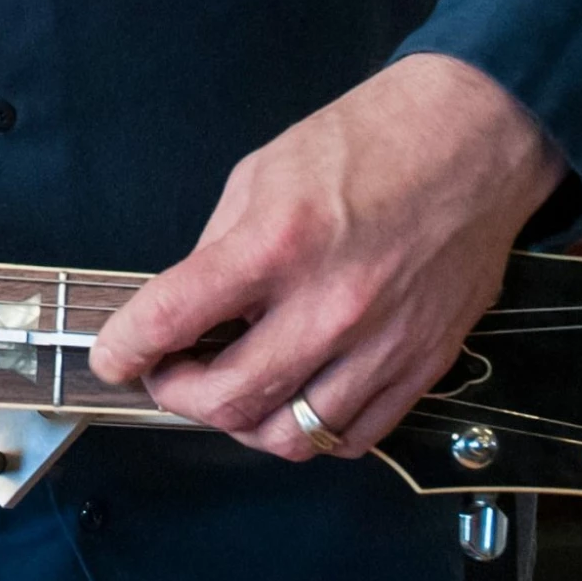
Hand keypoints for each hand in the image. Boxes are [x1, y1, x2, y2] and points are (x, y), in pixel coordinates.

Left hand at [89, 53, 563, 461]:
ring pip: (290, 436)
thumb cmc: (365, 145)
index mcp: (275, 245)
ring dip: (240, 421)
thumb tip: (187, 307)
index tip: (111, 357)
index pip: (173, 320)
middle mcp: (328, 307)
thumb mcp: (259, 176)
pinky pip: (352, 437)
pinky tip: (291, 398)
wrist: (470, 143)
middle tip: (165, 374)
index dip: (125, 349)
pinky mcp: (423, 366)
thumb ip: (218, 249)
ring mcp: (381, 345)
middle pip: (228, 399)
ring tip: (225, 390)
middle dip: (175, 394)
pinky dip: (307, 430)